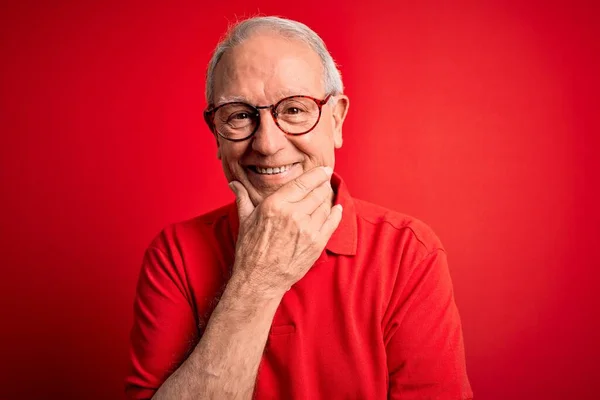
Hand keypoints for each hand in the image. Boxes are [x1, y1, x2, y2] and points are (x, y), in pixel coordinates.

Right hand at [228, 166, 342, 297]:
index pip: (303, 182)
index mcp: (275, 205)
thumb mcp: (245, 220)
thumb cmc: (250, 250)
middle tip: (326, 181)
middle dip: (324, 185)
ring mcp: (307, 229)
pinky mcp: (316, 244)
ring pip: (325, 206)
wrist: (259, 279)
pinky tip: (336, 208)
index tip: (323, 170)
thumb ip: (243, 198)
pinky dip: (336, 213)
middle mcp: (293, 214)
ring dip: (328, 198)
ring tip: (328, 194)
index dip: (317, 174)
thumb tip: (234, 184)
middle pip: (317, 192)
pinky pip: (332, 222)